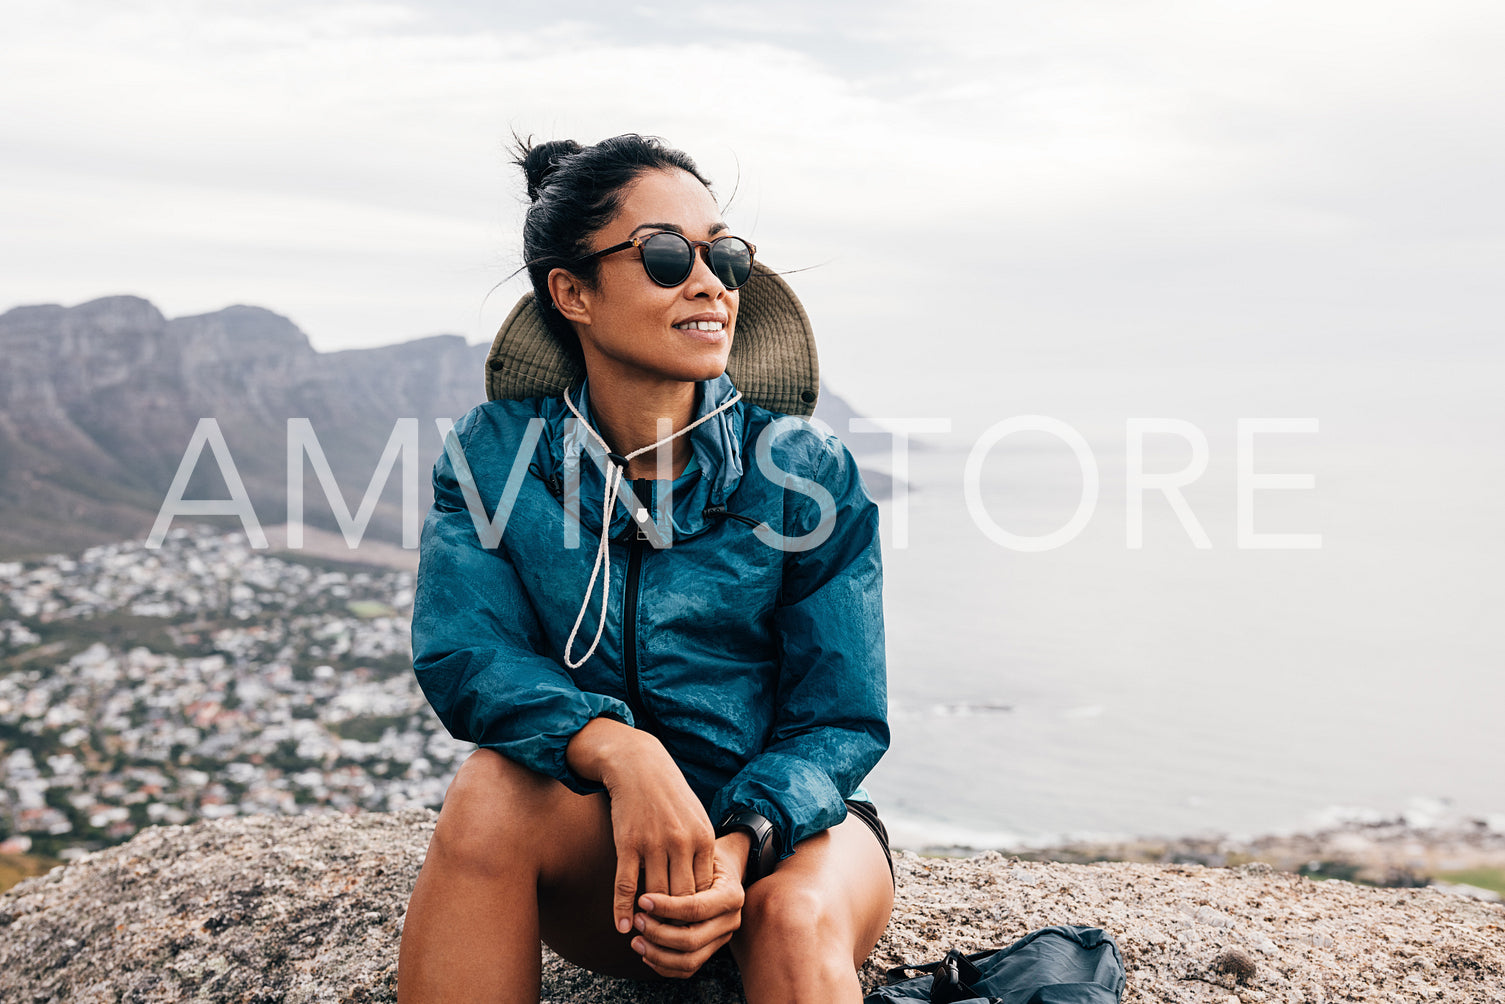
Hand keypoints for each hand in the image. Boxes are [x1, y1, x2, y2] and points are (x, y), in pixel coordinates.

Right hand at [565, 718, 715, 933]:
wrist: (639, 764)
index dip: (697, 913)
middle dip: (676, 923)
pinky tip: (621, 926)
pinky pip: (625, 884)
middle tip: (668, 943)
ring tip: (645, 938)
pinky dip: (622, 909)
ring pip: (655, 896)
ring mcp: (653, 843)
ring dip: (649, 921)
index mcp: (703, 838)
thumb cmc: (670, 795)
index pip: (704, 889)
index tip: (691, 929)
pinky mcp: (627, 842)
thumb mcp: (695, 819)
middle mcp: (681, 843)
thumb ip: (700, 852)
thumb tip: (703, 888)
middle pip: (683, 898)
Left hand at [630, 833, 749, 977]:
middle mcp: (731, 920)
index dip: (666, 907)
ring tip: (635, 940)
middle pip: (692, 940)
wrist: (720, 868)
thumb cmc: (703, 856)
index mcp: (731, 895)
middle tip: (636, 920)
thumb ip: (680, 870)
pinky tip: (645, 953)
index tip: (641, 900)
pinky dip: (663, 965)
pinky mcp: (712, 949)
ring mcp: (722, 938)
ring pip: (689, 960)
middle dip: (658, 934)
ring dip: (657, 954)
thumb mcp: (697, 853)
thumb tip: (646, 892)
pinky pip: (687, 968)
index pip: (695, 908)